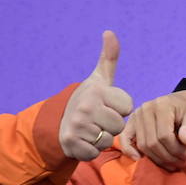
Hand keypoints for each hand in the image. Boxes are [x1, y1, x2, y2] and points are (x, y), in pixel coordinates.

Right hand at [59, 31, 133, 161]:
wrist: (58, 122)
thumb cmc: (87, 100)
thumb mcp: (99, 79)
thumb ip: (108, 58)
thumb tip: (110, 32)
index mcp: (96, 91)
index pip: (127, 107)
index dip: (120, 109)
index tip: (107, 105)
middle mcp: (85, 107)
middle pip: (119, 125)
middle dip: (112, 125)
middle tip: (98, 119)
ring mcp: (77, 125)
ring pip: (108, 140)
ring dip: (102, 138)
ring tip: (91, 129)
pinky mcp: (71, 143)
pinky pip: (96, 152)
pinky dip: (91, 150)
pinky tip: (84, 140)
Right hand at [121, 89, 185, 171]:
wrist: (182, 102)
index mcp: (161, 106)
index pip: (165, 136)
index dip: (176, 150)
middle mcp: (144, 110)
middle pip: (152, 142)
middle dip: (167, 157)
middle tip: (181, 163)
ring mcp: (136, 116)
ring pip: (142, 145)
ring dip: (156, 159)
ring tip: (172, 164)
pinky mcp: (131, 122)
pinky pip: (125, 138)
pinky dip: (129, 150)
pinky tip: (139, 159)